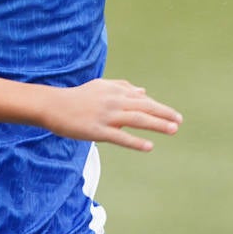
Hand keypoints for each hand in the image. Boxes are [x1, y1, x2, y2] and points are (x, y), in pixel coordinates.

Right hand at [47, 80, 182, 151]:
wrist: (52, 105)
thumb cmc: (77, 97)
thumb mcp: (101, 87)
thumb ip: (122, 88)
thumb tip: (143, 91)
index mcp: (114, 91)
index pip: (142, 99)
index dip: (159, 108)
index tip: (174, 116)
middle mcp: (113, 101)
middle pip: (143, 107)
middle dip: (164, 114)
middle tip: (179, 121)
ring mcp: (105, 116)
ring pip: (136, 119)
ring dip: (156, 124)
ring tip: (173, 130)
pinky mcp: (97, 131)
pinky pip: (119, 137)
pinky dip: (135, 141)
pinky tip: (149, 146)